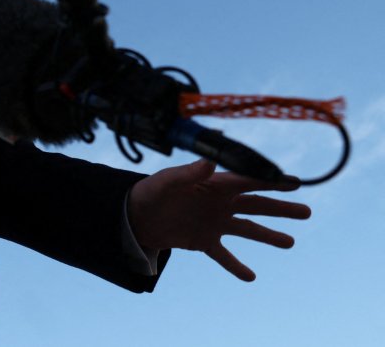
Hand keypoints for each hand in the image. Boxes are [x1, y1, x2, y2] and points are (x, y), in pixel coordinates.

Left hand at [128, 159, 310, 281]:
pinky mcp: (203, 242)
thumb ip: (188, 173)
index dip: (271, 181)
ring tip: (290, 242)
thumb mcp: (167, 181)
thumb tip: (210, 161)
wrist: (132, 216)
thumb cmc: (150, 191)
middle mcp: (219, 203)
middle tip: (307, 211)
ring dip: (268, 236)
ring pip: (247, 230)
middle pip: (256, 205)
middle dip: (281, 208)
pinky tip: (250, 277)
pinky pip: (224, 255)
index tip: (294, 181)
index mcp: (213, 185)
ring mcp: (213, 223)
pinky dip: (236, 266)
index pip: (248, 181)